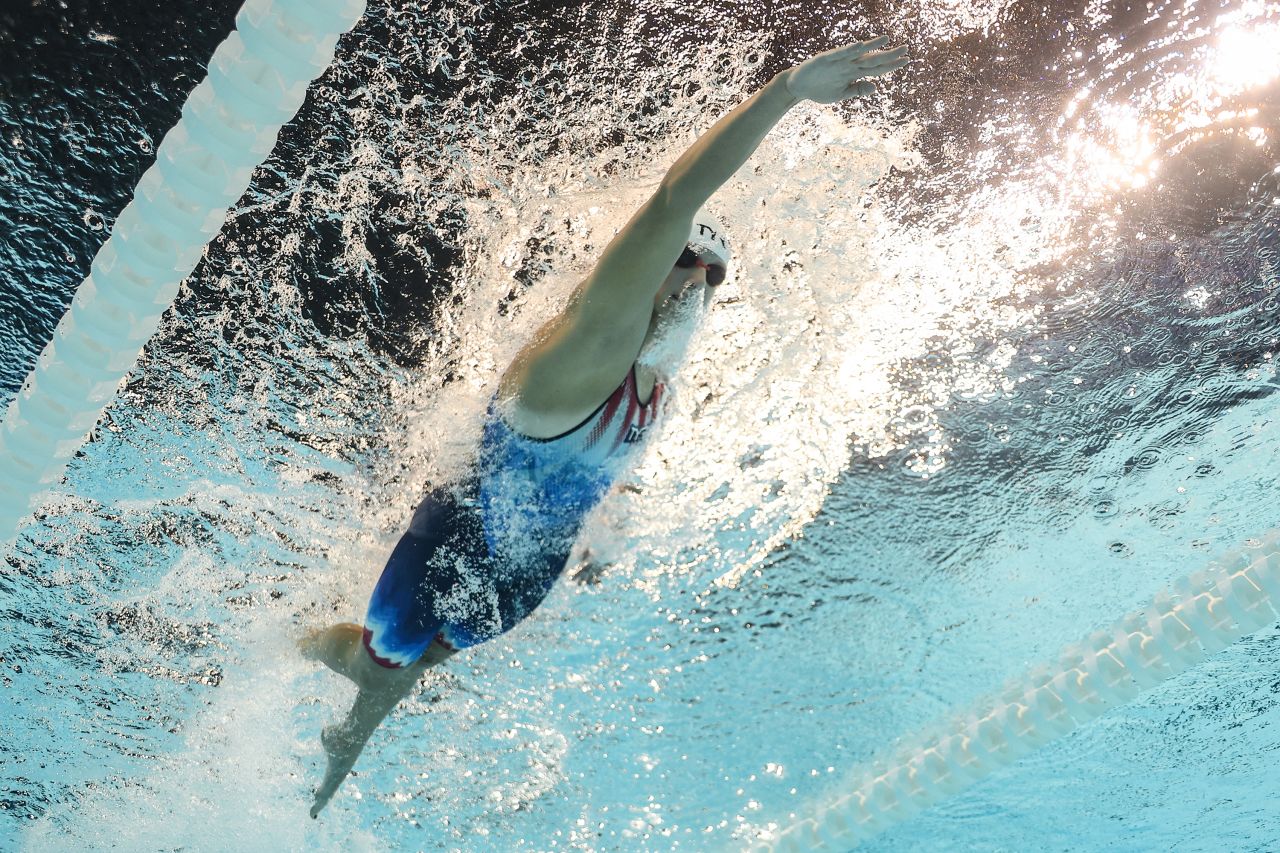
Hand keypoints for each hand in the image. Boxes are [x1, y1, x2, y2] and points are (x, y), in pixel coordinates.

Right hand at [783, 36, 908, 103]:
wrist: (797, 88)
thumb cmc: (819, 90)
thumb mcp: (840, 95)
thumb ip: (856, 90)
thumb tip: (875, 88)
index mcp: (853, 73)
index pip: (876, 69)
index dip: (891, 65)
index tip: (906, 61)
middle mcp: (849, 64)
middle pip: (872, 59)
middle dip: (888, 55)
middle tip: (906, 49)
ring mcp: (838, 61)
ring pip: (858, 53)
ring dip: (872, 46)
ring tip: (886, 40)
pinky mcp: (825, 59)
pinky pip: (839, 54)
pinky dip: (849, 50)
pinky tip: (860, 46)